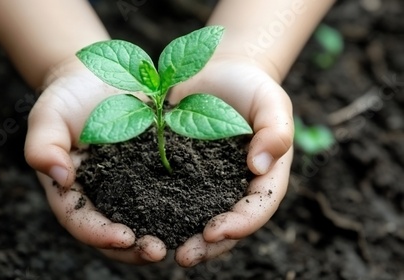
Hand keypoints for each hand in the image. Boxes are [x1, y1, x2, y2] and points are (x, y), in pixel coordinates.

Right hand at [24, 59, 166, 263]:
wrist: (97, 77)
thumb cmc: (67, 96)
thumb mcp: (48, 114)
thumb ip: (44, 145)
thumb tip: (60, 177)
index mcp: (72, 191)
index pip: (81, 221)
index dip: (100, 234)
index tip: (124, 238)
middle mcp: (102, 196)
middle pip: (114, 234)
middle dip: (134, 250)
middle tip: (158, 252)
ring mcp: (129, 187)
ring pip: (144, 222)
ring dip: (162, 235)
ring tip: (184, 242)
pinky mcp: (153, 172)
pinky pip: (167, 195)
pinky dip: (181, 208)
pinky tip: (201, 211)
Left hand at [168, 54, 293, 266]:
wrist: (221, 74)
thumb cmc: (252, 87)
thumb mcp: (271, 102)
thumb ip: (275, 132)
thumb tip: (260, 166)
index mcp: (266, 178)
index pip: (258, 207)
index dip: (240, 224)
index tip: (216, 231)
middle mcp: (236, 187)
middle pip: (227, 225)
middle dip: (207, 245)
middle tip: (184, 257)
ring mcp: (209, 184)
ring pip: (198, 218)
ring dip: (181, 237)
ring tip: (159, 249)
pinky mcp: (182, 174)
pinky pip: (172, 196)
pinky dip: (159, 211)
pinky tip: (139, 220)